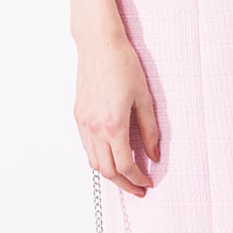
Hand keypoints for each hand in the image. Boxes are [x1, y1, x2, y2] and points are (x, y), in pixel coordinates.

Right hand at [74, 29, 160, 195]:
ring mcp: (83, 123)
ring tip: (126, 175)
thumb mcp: (144, 97)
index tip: (148, 183)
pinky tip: (112, 154)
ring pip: (94, 162)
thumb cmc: (123, 64)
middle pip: (107, 171)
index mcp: (113, 125)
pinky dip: (99, 157)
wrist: (99, 44)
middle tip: (138, 188)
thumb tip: (154, 155)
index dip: (137, 179)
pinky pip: (87, 147)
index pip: (125, 165)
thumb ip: (150, 130)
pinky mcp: (78, 116)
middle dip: (124, 184)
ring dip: (110, 173)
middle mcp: (94, 128)